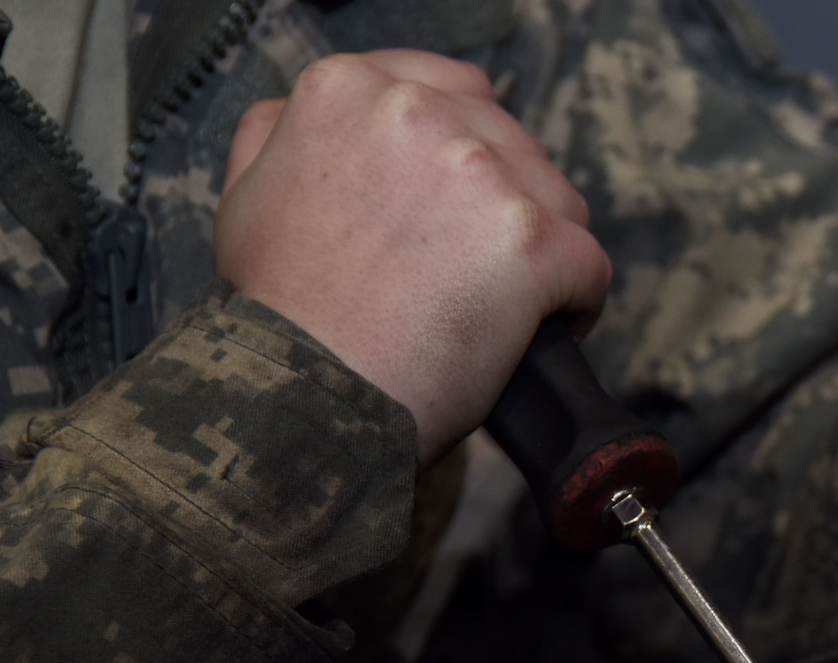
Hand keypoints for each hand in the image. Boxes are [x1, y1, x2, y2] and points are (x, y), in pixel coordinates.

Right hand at [215, 50, 611, 464]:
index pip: (456, 94)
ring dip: (541, 250)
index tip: (467, 203)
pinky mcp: (531, 241)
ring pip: (557, 201)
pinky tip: (541, 332)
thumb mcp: (248, 197)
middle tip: (474, 270)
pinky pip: (589, 265)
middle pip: (512, 147)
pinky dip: (576, 303)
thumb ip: (285, 134)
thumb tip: (328, 117)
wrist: (304, 395)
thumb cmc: (279, 315)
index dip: (470, 154)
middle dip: (505, 206)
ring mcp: (480, 175)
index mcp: (349, 92)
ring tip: (502, 305)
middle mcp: (417, 115)